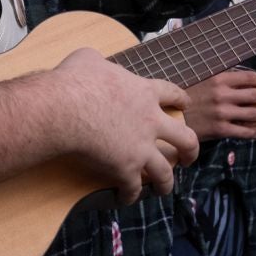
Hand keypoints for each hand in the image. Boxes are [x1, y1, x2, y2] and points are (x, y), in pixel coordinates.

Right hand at [39, 49, 199, 202]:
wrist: (64, 108)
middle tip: (188, 156)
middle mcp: (150, 122)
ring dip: (166, 182)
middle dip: (190, 149)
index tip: (185, 105)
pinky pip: (133, 187)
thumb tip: (94, 63)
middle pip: (185, 138)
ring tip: (164, 188)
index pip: (172, 94)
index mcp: (144, 93)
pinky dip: (130, 194)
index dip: (181, 100)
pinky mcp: (126, 168)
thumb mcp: (88, 58)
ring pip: (165, 171)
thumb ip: (100, 62)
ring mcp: (141, 147)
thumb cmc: (74, 80)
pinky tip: (125, 197)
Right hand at [183, 68, 255, 141]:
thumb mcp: (203, 81)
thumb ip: (221, 79)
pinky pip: (247, 131)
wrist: (170, 117)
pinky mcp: (221, 129)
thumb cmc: (185, 98)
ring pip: (255, 114)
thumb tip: (243, 79)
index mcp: (218, 80)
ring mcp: (222, 113)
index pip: (250, 78)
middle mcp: (222, 95)